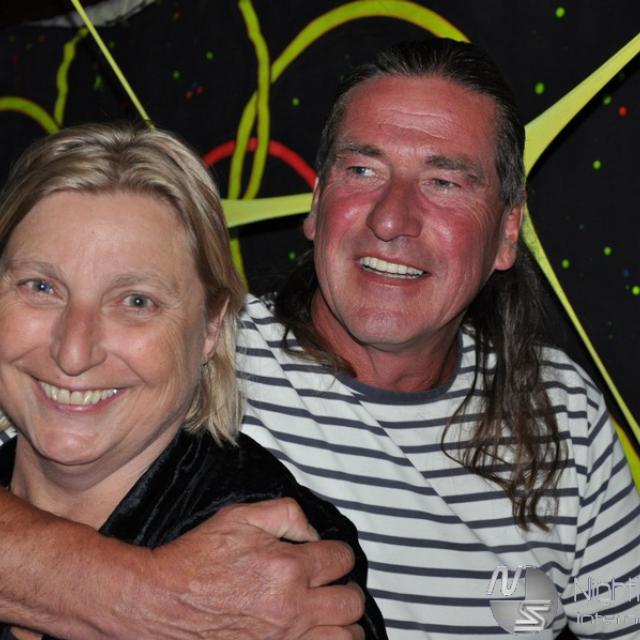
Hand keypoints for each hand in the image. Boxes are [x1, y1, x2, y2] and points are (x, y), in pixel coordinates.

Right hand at [134, 498, 364, 638]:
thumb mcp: (241, 516)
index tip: (332, 555)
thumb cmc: (197, 558)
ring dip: (344, 622)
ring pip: (344, 638)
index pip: (342, 559)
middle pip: (351, 603)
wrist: (162, 600)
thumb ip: (286, 513)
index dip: (340, 553)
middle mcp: (292, 608)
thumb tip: (312, 532)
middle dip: (348, 589)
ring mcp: (283, 639)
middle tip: (335, 584)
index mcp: (288, 568)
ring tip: (332, 612)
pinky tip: (318, 632)